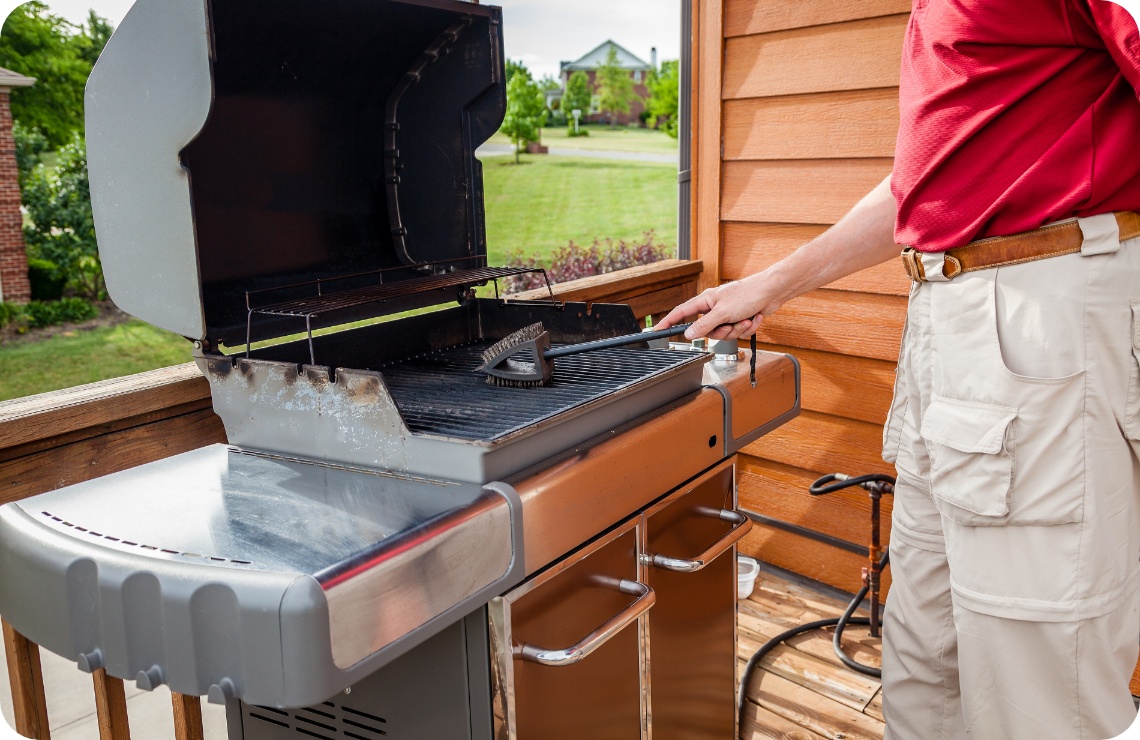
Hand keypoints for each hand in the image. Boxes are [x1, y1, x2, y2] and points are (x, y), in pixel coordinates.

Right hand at [656, 272, 788, 340]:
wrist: (772, 292)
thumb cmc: (748, 294)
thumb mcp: (722, 313)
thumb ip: (704, 325)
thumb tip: (688, 334)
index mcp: (705, 301)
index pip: (681, 313)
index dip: (668, 322)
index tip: (657, 330)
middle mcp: (714, 308)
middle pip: (707, 331)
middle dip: (722, 332)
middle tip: (730, 324)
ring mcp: (727, 315)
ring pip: (724, 334)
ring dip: (737, 330)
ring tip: (746, 319)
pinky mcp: (739, 319)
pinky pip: (737, 333)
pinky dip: (747, 328)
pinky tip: (754, 318)